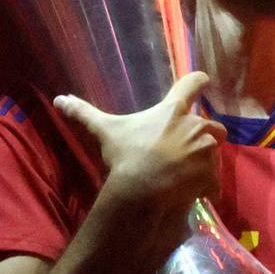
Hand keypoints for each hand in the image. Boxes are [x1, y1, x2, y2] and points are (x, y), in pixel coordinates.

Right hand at [54, 71, 225, 211]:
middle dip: (204, 135)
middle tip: (184, 149)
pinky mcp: (211, 176)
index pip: (193, 84)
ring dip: (204, 160)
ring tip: (183, 173)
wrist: (140, 189)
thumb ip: (84, 114)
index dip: (198, 82)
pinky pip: (214, 181)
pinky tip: (190, 192)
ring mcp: (207, 151)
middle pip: (212, 125)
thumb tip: (59, 100)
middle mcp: (196, 126)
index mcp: (174, 111)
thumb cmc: (124, 156)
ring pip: (215, 153)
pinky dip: (206, 187)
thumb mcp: (105, 131)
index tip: (202, 82)